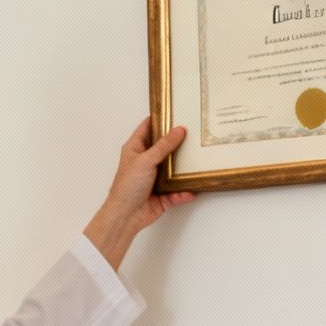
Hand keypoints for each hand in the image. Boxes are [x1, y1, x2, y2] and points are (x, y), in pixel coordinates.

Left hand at [84, 117, 196, 269]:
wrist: (126, 216)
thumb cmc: (127, 186)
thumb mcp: (146, 160)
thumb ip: (164, 146)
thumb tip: (179, 130)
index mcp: (135, 149)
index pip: (148, 128)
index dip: (160, 118)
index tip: (176, 109)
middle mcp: (145, 161)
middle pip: (165, 147)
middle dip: (179, 142)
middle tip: (196, 132)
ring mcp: (155, 178)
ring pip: (174, 169)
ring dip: (184, 167)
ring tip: (200, 158)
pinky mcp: (163, 195)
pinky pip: (178, 191)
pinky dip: (184, 191)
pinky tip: (192, 189)